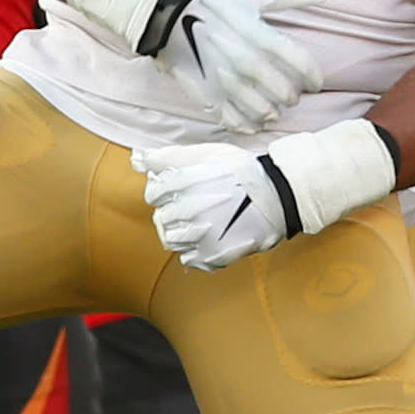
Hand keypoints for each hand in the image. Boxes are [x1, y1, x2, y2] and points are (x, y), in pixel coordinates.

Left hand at [133, 142, 289, 271]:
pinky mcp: (213, 255)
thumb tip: (136, 158)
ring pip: (171, 240)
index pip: (154, 193)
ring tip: (199, 223)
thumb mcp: (206, 154)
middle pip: (161, 218)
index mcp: (184, 184)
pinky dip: (193, 250)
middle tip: (195, 205)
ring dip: (180, 232)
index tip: (181, 190)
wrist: (278, 196)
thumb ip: (168, 157)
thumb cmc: (242, 172)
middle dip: (173, 211)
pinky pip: (188, 259)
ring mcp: (201, 236)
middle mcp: (189, 211)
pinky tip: (207, 237)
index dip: (165, 191)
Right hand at [166, 0, 328, 131]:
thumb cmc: (213, 0)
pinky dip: (248, 125)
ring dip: (273, 112)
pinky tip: (252, 122)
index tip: (315, 83)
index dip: (314, 78)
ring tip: (273, 109)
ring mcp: (227, 83)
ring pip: (264, 111)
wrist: (166, 12)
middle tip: (291, 96)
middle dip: (293, 96)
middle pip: (286, 93)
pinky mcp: (208, 96)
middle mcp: (248, 64)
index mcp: (262, 38)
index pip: (304, 67)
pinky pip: (235, 121)